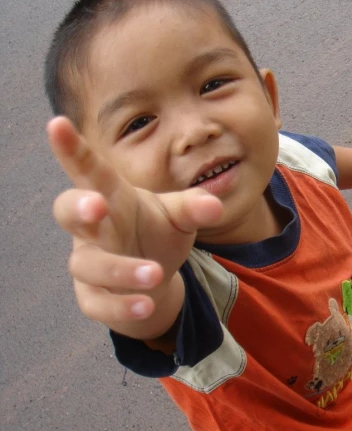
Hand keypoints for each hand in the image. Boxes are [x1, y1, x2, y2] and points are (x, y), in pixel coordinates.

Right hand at [48, 117, 222, 336]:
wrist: (155, 278)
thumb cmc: (157, 231)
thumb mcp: (180, 215)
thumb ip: (195, 206)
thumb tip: (214, 206)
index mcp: (111, 197)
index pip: (89, 171)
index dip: (72, 149)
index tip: (57, 123)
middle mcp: (93, 229)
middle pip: (70, 213)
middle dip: (78, 208)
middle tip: (96, 205)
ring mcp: (88, 263)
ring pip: (89, 265)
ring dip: (119, 269)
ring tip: (155, 273)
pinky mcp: (93, 298)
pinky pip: (100, 305)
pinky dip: (122, 307)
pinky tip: (146, 306)